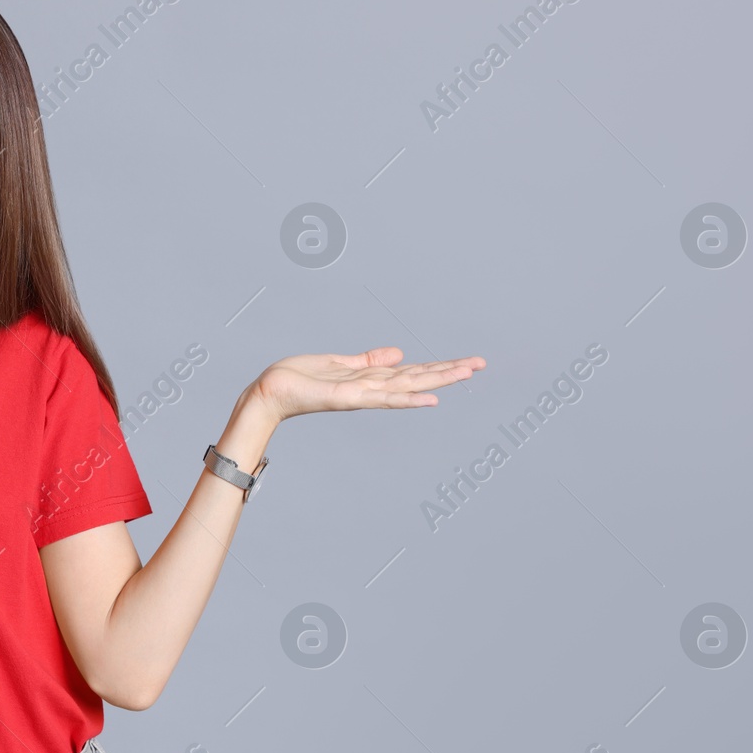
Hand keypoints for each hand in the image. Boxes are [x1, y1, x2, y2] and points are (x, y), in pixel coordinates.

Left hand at [252, 347, 484, 421]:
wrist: (271, 392)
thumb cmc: (299, 379)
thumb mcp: (340, 363)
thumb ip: (369, 360)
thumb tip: (398, 352)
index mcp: (371, 379)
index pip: (412, 372)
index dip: (440, 366)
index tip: (468, 361)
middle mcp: (372, 388)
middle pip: (418, 378)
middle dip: (450, 371)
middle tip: (482, 364)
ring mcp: (363, 394)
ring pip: (408, 386)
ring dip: (438, 380)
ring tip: (467, 372)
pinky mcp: (348, 397)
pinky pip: (383, 398)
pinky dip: (408, 400)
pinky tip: (431, 400)